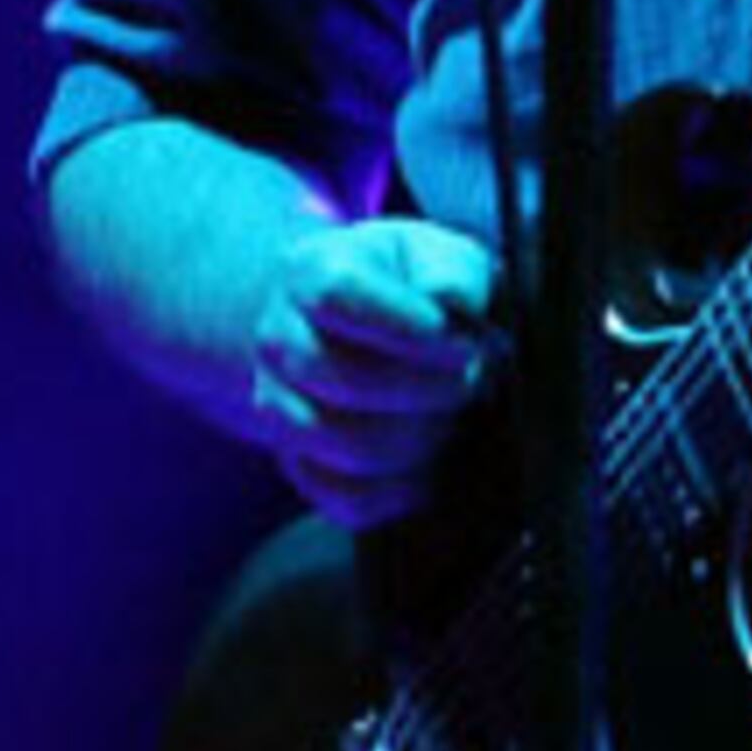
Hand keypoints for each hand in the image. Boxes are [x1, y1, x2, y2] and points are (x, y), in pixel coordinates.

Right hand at [248, 216, 497, 528]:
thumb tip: (454, 300)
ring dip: (420, 437)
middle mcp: (280, 339)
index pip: (337, 294)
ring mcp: (279, 406)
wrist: (350, 325)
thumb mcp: (437, 253)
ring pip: (347, 445)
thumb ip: (454, 268)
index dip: (407, 325)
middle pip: (346, 379)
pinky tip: (427, 456)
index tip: (459, 339)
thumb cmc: (403, 286)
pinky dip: (400, 488)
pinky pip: (347, 497)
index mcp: (310, 271)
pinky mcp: (297, 464)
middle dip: (429, 387)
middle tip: (472, 378)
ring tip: (449, 413)